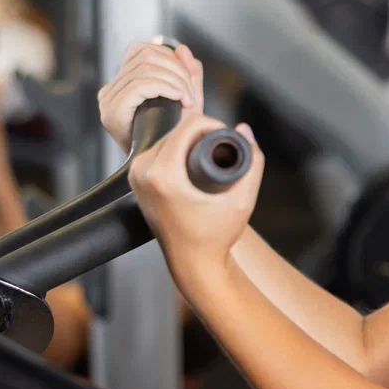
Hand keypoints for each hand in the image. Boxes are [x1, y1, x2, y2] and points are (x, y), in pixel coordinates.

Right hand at [98, 42, 203, 154]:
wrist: (168, 168)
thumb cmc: (175, 138)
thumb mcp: (188, 100)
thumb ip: (189, 74)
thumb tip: (182, 49)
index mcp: (123, 82)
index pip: (143, 50)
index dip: (171, 59)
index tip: (188, 83)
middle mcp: (110, 90)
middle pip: (146, 56)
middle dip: (177, 71)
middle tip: (191, 94)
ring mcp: (108, 101)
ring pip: (145, 68)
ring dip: (175, 80)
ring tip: (188, 99)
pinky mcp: (112, 112)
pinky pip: (139, 85)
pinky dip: (165, 87)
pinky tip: (179, 98)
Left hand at [128, 114, 263, 281]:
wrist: (193, 264)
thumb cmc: (217, 236)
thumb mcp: (242, 200)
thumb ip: (252, 162)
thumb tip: (244, 129)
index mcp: (163, 174)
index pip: (189, 125)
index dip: (214, 124)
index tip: (228, 139)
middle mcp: (143, 171)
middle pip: (177, 128)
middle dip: (203, 132)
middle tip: (222, 149)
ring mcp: (136, 175)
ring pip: (167, 137)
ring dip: (190, 139)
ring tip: (210, 155)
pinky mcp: (136, 179)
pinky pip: (158, 149)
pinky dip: (177, 148)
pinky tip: (193, 159)